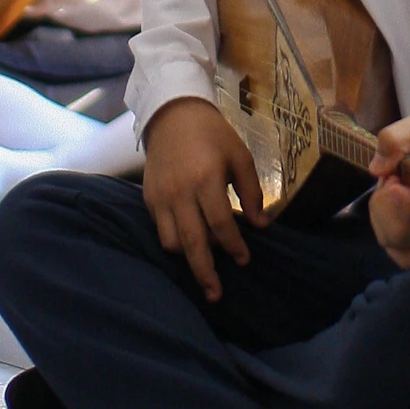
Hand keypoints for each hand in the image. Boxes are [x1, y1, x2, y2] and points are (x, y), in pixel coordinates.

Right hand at [142, 97, 264, 299]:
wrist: (173, 114)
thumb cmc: (213, 135)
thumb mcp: (240, 156)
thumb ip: (251, 191)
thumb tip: (261, 225)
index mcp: (206, 179)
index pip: (221, 224)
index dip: (234, 246)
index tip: (245, 260)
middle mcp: (180, 192)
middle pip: (192, 243)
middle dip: (205, 273)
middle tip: (217, 295)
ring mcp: (161, 197)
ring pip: (171, 243)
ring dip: (189, 257)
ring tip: (205, 265)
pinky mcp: (149, 198)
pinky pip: (160, 230)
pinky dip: (174, 241)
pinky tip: (188, 244)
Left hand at [368, 110, 409, 267]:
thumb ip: (396, 138)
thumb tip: (376, 169)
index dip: (396, 200)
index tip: (394, 176)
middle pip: (400, 232)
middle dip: (382, 201)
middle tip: (393, 175)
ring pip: (396, 244)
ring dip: (382, 215)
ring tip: (395, 190)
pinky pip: (404, 255)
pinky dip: (389, 234)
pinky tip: (393, 210)